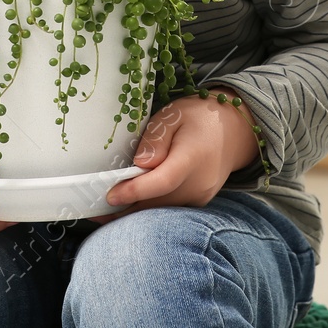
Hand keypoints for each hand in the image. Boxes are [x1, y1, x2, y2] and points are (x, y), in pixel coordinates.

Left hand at [89, 90, 258, 222]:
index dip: (135, 190)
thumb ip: (156, 138)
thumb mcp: (174, 115)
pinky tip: (128, 207)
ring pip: (162, 210)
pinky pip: (169, 210)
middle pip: (158, 202)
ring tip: (104, 212)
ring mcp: (200, 196)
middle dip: (126, 209)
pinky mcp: (197, 202)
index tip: (110, 195)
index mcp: (193, 156)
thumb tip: (140, 164)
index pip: (162, 180)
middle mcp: (199, 182)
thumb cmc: (199, 118)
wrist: (233, 131)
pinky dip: (148, 209)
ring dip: (134, 213)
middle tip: (94, 211)